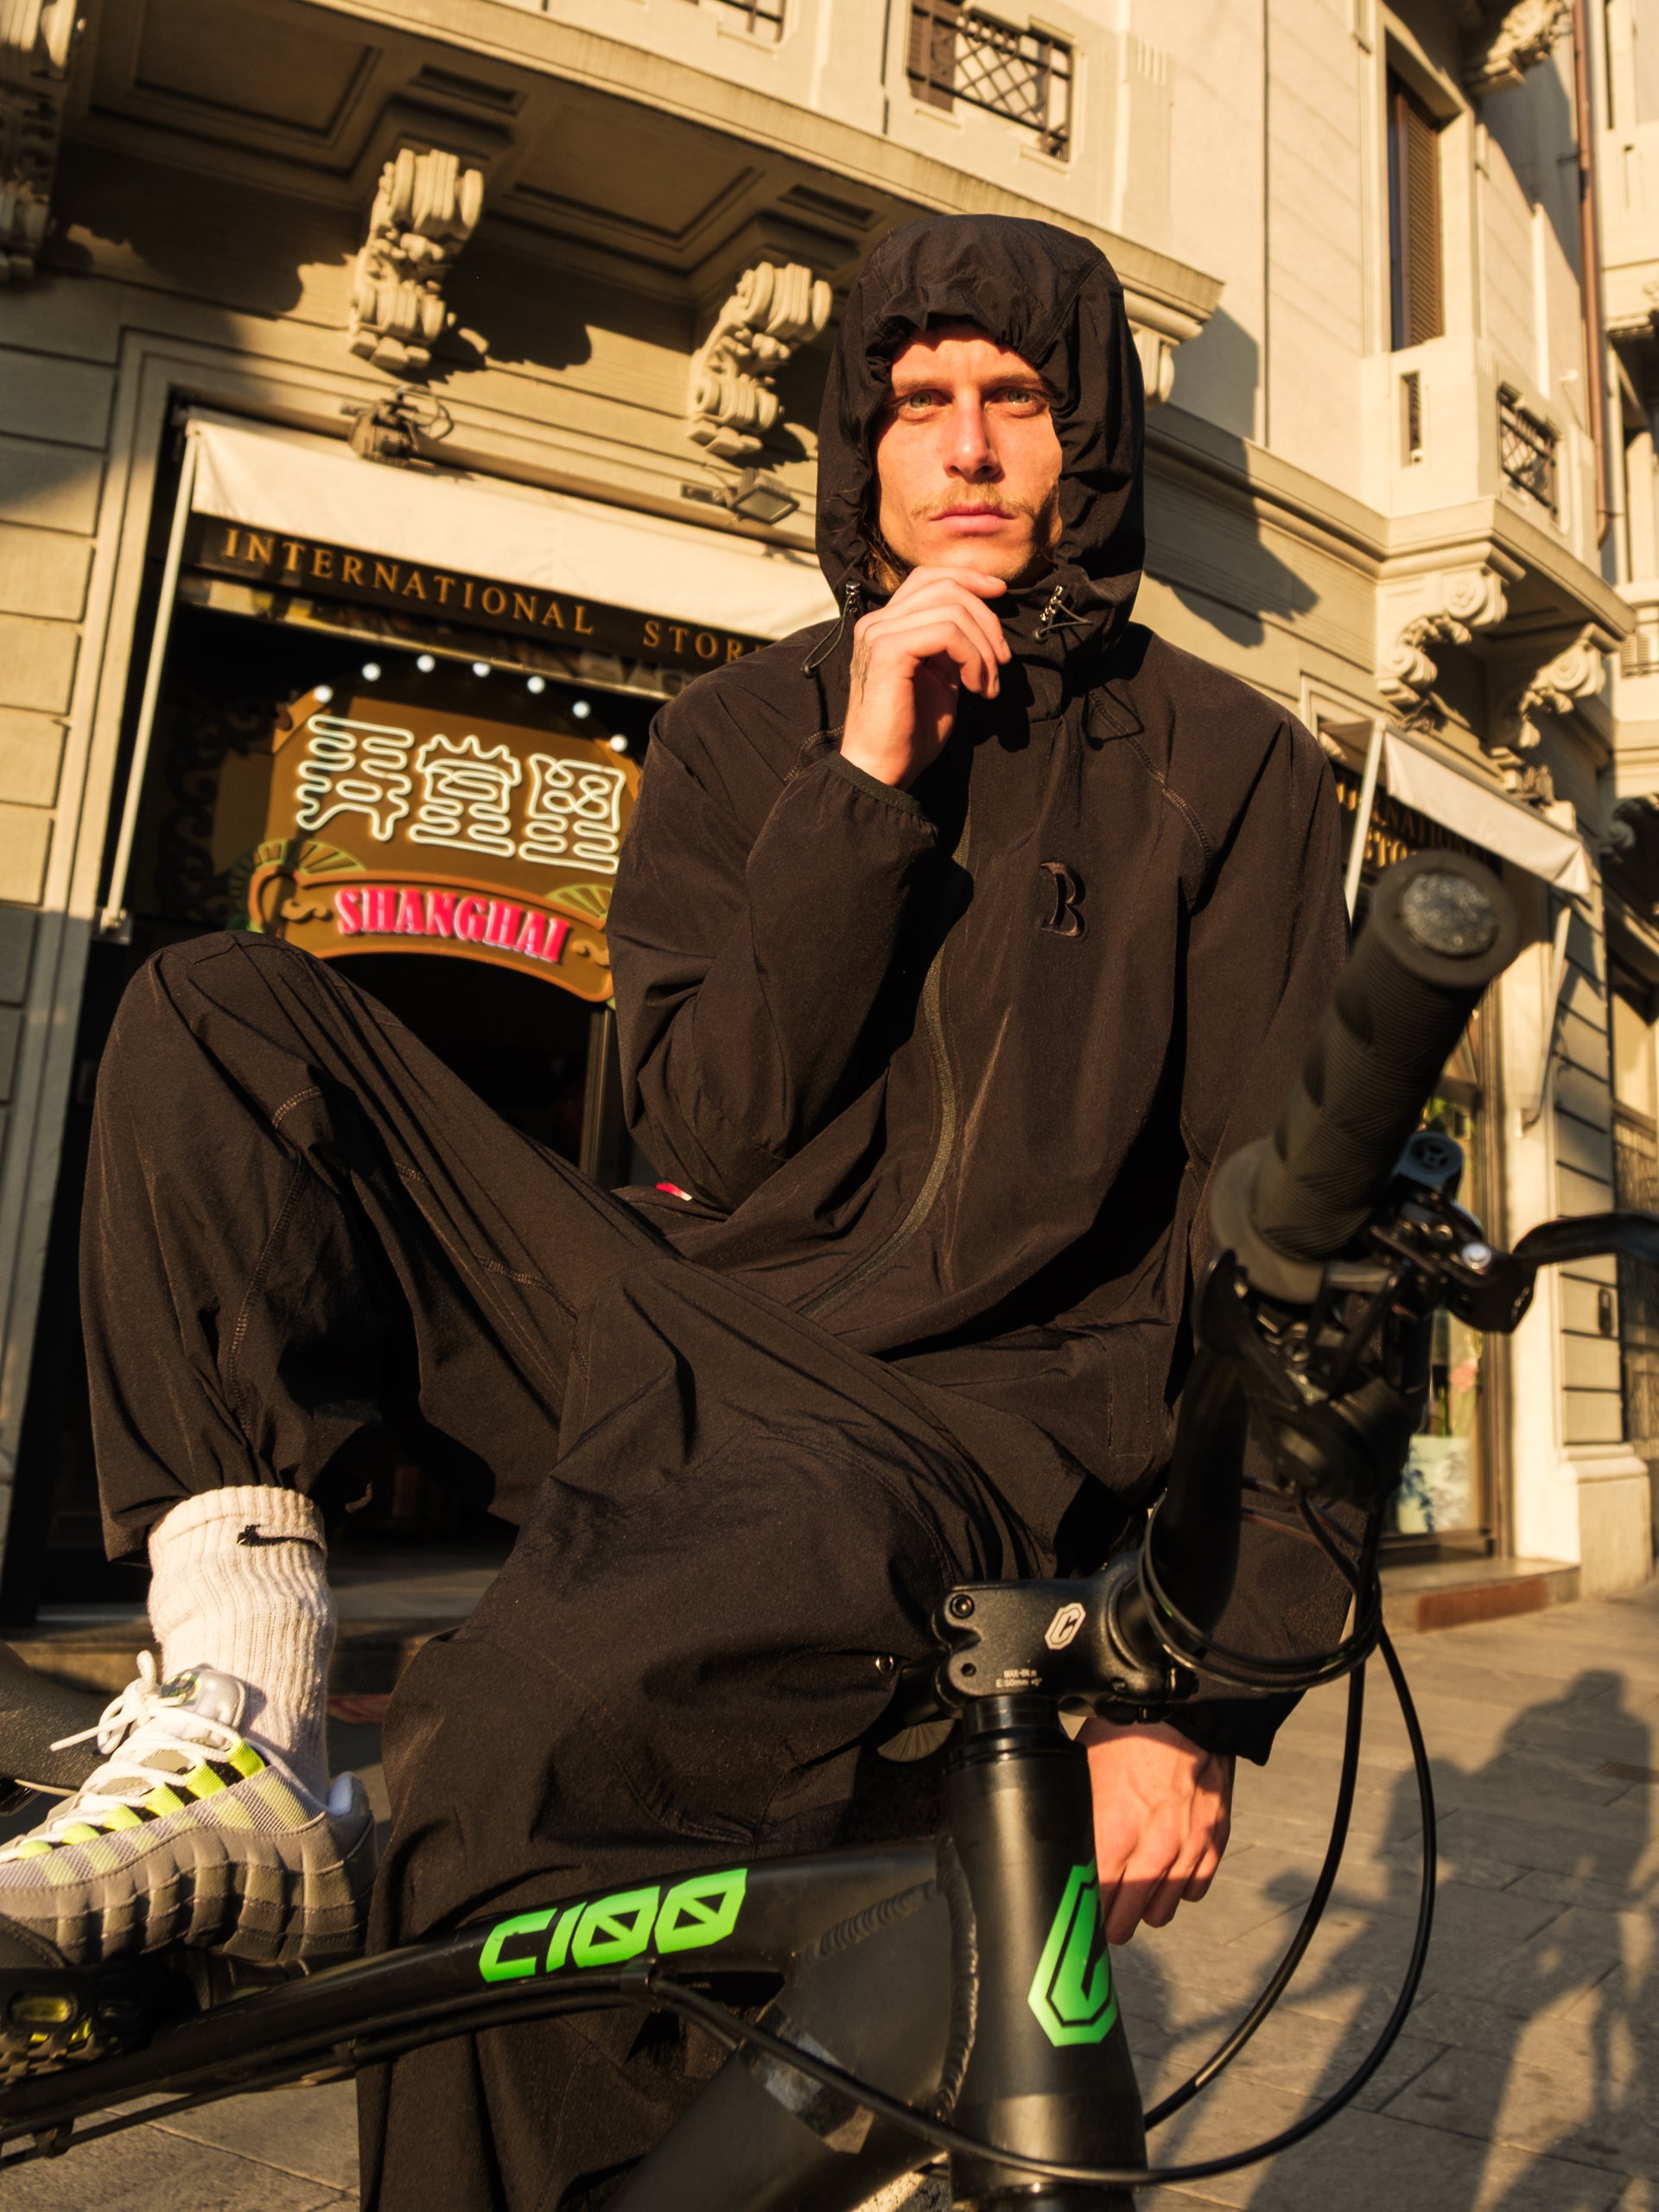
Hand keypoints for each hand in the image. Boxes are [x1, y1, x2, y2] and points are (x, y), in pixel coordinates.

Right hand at [840, 567, 1009, 789]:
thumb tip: (983, 623)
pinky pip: (946, 632)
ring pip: (951, 608)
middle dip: (986, 620)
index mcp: (887, 625)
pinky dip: (973, 657)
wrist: (882, 770)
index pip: (928, 578)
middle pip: (945, 587)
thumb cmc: (910, 733)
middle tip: (1002, 661)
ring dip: (983, 647)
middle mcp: (877, 622)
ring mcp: (879, 633)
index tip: (1001, 595)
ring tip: (989, 684)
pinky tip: (977, 687)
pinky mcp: (888, 650)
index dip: (969, 578)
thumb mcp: (941, 680)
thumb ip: (953, 647)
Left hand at [1080, 1719, 1233, 1943]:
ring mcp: (1185, 1852)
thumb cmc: (1129, 1732)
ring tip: (1137, 1894)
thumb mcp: (1085, 1770)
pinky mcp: (1211, 1844)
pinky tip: (1169, 1872)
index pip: (1093, 1905)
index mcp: (1112, 1838)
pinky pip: (1194, 1890)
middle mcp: (1150, 1854)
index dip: (1084, 1913)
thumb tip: (1064, 1840)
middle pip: (1126, 1921)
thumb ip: (1079, 1815)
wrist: (1182, 1711)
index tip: (1081, 1913)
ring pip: (1161, 1914)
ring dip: (1147, 1908)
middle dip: (1112, 1921)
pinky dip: (1181, 1887)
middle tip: (1106, 1914)